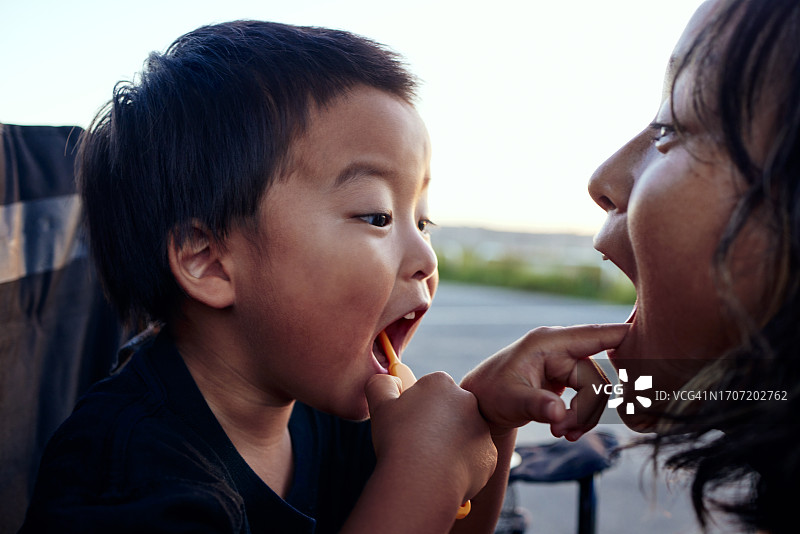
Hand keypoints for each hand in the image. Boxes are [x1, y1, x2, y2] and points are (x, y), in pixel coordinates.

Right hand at [365, 372, 496, 503]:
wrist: (421, 482)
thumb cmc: (398, 441)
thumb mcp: (380, 405)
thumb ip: (381, 384)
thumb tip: (389, 380)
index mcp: (441, 383)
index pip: (430, 390)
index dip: (416, 408)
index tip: (407, 424)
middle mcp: (467, 400)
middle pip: (450, 410)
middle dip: (437, 424)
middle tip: (417, 444)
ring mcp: (482, 428)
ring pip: (463, 434)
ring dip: (450, 444)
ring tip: (429, 462)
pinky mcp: (489, 455)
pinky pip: (474, 458)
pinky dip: (462, 465)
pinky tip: (443, 474)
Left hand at [460, 324, 629, 440]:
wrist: (480, 405)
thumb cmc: (491, 395)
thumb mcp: (511, 401)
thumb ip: (536, 405)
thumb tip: (558, 415)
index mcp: (550, 343)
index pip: (597, 335)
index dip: (625, 337)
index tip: (650, 343)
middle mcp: (562, 348)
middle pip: (598, 376)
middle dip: (587, 409)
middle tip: (564, 430)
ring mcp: (566, 363)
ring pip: (597, 391)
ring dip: (583, 417)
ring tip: (560, 432)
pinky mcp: (568, 377)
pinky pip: (589, 398)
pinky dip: (581, 418)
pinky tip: (564, 430)